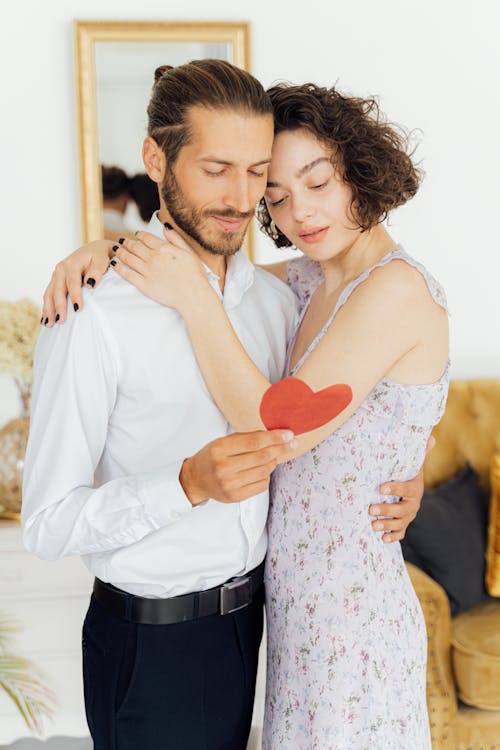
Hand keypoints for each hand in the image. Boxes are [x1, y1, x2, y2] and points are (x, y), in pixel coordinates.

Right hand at [41, 240, 113, 325]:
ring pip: (49, 293)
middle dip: (58, 306)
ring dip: (48, 309)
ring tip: (48, 324)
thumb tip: (90, 283)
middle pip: (58, 290)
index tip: (78, 309)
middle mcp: (61, 268)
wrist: (94, 249)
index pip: (73, 282)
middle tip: (60, 321)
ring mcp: (56, 274)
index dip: (75, 296)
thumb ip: (97, 271)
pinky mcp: (55, 280)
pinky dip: (47, 306)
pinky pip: (49, 294)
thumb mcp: (102, 260)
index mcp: (72, 263)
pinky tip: (45, 318)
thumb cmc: (100, 256)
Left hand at [112, 230, 208, 309]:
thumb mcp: (189, 252)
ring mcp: (147, 271)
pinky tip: (114, 264)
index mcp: (164, 249)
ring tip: (116, 250)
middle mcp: (153, 258)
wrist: (193, 295)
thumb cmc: (194, 275)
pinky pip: (128, 274)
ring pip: (129, 258)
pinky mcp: (144, 285)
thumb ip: (175, 239)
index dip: (139, 235)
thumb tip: (165, 227)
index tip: (136, 235)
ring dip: (120, 252)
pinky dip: (119, 268)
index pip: (146, 238)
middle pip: (135, 247)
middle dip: (127, 242)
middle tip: (122, 241)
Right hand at [179, 429, 296, 505]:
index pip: (253, 442)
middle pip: (261, 457)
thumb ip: (246, 438)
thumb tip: (275, 436)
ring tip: (273, 456)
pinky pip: (261, 485)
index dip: (274, 438)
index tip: (288, 434)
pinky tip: (263, 470)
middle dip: (280, 449)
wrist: (196, 479)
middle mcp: (223, 467)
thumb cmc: (212, 456)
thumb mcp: (223, 441)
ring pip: (264, 471)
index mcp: (220, 449)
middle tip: (292, 444)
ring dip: (273, 462)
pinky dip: (266, 475)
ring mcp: (229, 484)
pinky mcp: (235, 496)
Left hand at [369, 435, 435, 542]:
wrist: (411, 491)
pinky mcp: (403, 524)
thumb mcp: (413, 464)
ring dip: (387, 525)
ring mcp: (408, 515)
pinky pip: (400, 533)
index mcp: (414, 488)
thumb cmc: (407, 474)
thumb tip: (431, 436)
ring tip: (373, 525)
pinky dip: (393, 537)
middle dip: (386, 510)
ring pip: (399, 523)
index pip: (405, 489)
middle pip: (401, 509)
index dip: (394, 488)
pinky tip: (383, 539)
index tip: (381, 487)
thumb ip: (419, 452)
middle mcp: (413, 504)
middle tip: (370, 509)